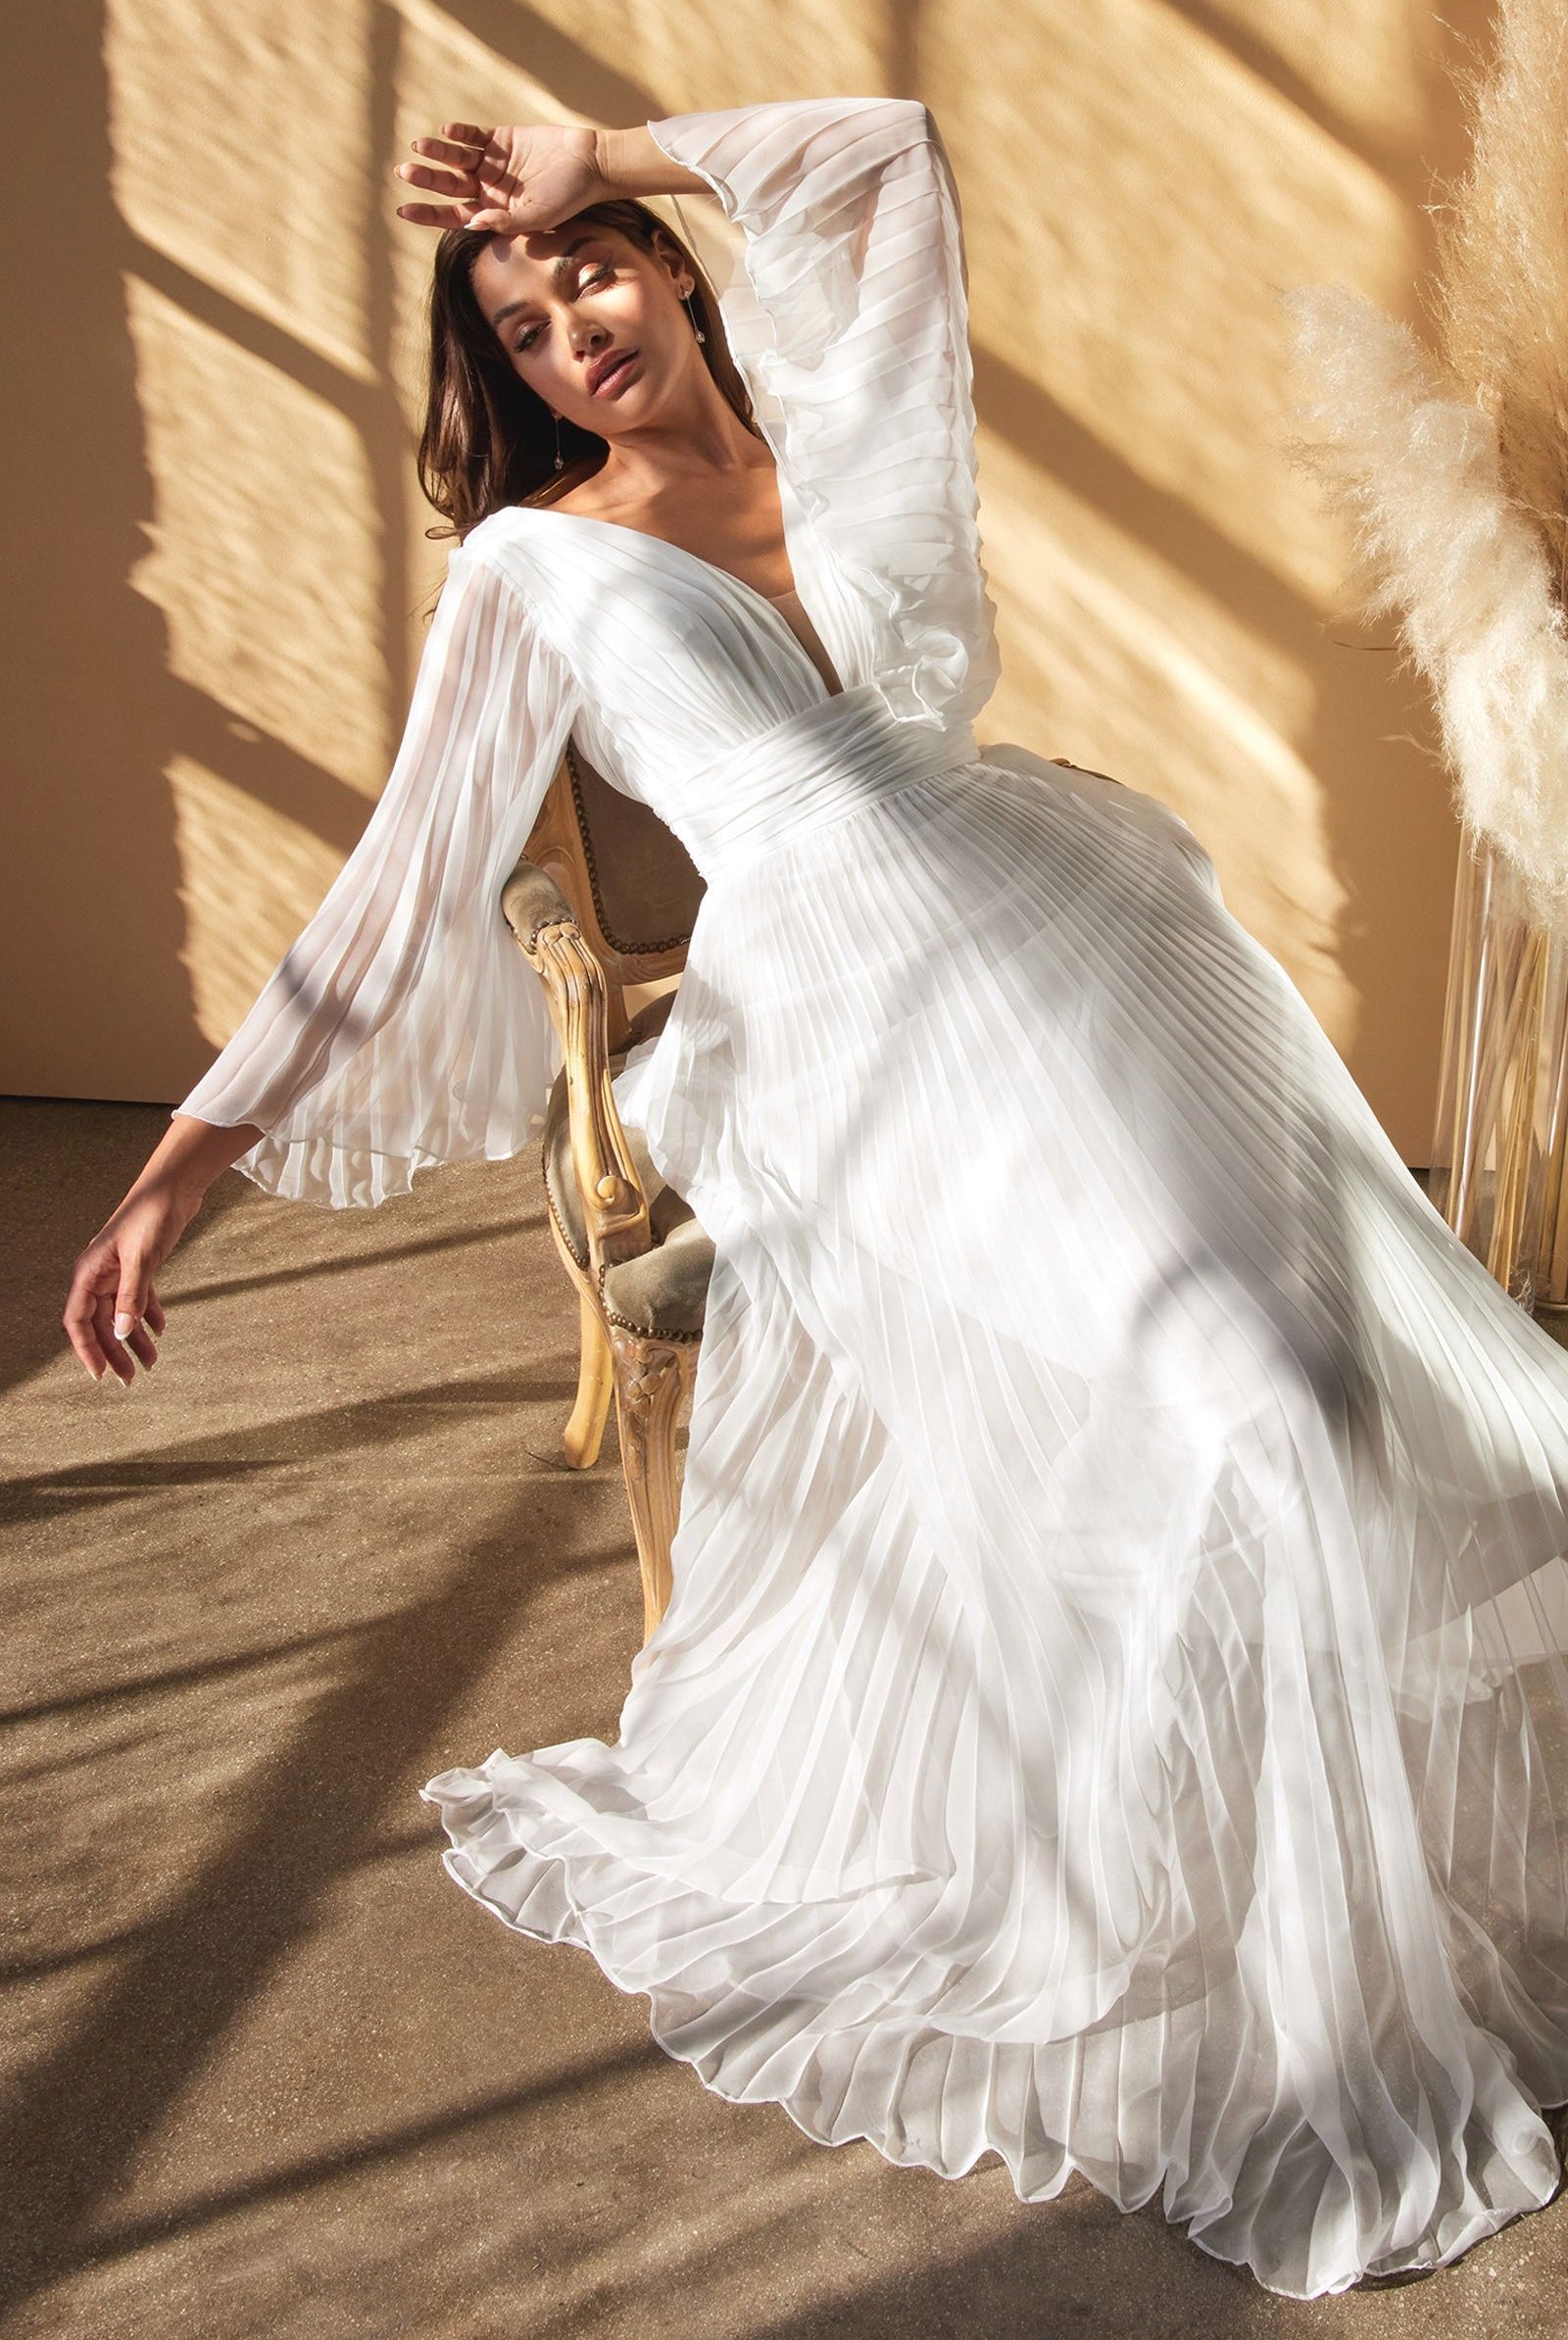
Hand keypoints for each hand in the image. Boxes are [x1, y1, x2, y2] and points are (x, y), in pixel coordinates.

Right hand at [63, 1178, 199, 1387]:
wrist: (174, 1186)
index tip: (100, 1375)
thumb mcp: (142, 1258)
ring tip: (150, 1363)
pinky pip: (138, 1299)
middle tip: (130, 1380)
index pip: (78, 1321)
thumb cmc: (152, 1215)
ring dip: (133, 1340)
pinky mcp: (138, 1266)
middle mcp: (99, 1274)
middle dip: (114, 1352)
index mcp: (89, 1272)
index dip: (86, 1350)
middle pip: (100, 1323)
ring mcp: (117, 1271)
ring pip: (120, 1314)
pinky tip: (161, 1332)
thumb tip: (120, 1333)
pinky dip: (148, 1316)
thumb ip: (131, 1296)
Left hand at [394, 122, 612, 235]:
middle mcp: (488, 190)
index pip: (453, 216)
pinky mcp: (500, 139)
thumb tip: (470, 223)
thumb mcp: (537, 216)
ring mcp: (492, 164)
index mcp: (493, 213)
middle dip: (427, 179)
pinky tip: (448, 132)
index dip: (428, 214)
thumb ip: (505, 222)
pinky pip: (473, 136)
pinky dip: (460, 133)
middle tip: (404, 171)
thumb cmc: (568, 198)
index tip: (403, 210)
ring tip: (420, 146)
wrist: (590, 163)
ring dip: (438, 152)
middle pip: (450, 185)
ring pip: (457, 158)